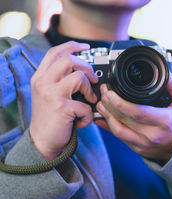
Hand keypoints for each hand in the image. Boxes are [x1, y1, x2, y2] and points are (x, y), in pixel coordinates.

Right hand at [29, 41, 97, 159]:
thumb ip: (60, 80)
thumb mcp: (50, 94)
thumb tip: (85, 71)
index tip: (86, 47)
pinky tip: (82, 121)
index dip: (72, 46)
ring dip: (89, 90)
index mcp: (40, 77)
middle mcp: (43, 82)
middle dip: (87, 67)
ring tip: (89, 101)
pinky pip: (85, 105)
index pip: (55, 52)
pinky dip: (89, 115)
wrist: (42, 141)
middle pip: (69, 60)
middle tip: (93, 80)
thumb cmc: (51, 118)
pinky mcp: (61, 108)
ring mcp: (51, 94)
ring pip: (78, 77)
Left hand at [95, 74, 171, 159]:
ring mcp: (144, 144)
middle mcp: (153, 135)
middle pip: (122, 119)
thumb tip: (161, 71)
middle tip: (104, 91)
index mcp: (165, 121)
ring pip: (117, 130)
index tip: (110, 91)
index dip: (118, 102)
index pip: (136, 112)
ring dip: (105, 115)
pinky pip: (119, 138)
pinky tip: (103, 116)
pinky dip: (108, 126)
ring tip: (102, 102)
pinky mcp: (138, 149)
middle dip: (108, 104)